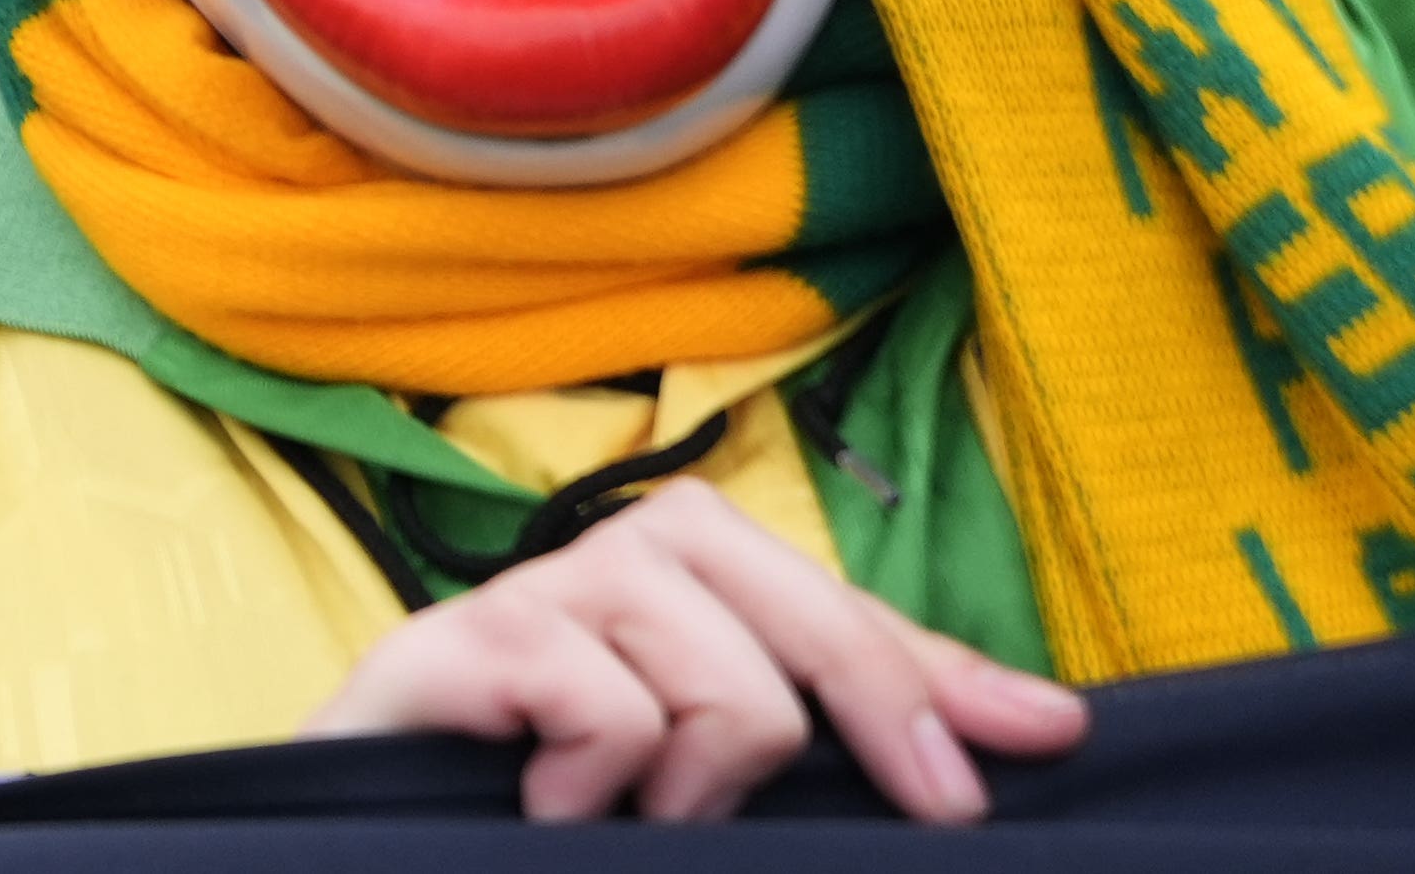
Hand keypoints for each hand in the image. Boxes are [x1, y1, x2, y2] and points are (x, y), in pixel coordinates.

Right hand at [302, 479, 1083, 823]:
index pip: (831, 602)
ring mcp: (523, 600)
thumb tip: (1043, 723)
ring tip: (647, 824)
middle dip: (875, 698)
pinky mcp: (446, 650)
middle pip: (782, 591)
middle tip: (930, 813)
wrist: (368, 854)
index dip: (938, 665)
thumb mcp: (717, 788)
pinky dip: (606, 778)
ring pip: (708, 660)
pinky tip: (558, 812)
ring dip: (709, 772)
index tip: (1047, 738)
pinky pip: (600, 697)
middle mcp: (603, 569)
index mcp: (678, 592)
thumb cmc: (553, 822)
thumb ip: (843, 741)